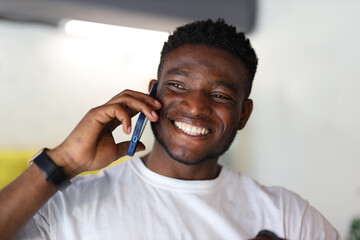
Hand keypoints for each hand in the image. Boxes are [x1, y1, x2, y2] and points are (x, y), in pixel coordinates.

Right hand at [47, 88, 161, 177]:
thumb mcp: (116, 151)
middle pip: (129, 95)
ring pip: (125, 98)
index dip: (144, 103)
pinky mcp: (96, 114)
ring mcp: (101, 111)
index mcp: (111, 118)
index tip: (158, 108)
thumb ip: (128, 145)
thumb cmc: (91, 157)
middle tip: (159, 107)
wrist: (74, 163)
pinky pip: (116, 108)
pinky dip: (127, 117)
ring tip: (152, 115)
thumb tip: (142, 145)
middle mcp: (107, 111)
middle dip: (146, 99)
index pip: (130, 103)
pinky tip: (129, 130)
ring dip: (142, 104)